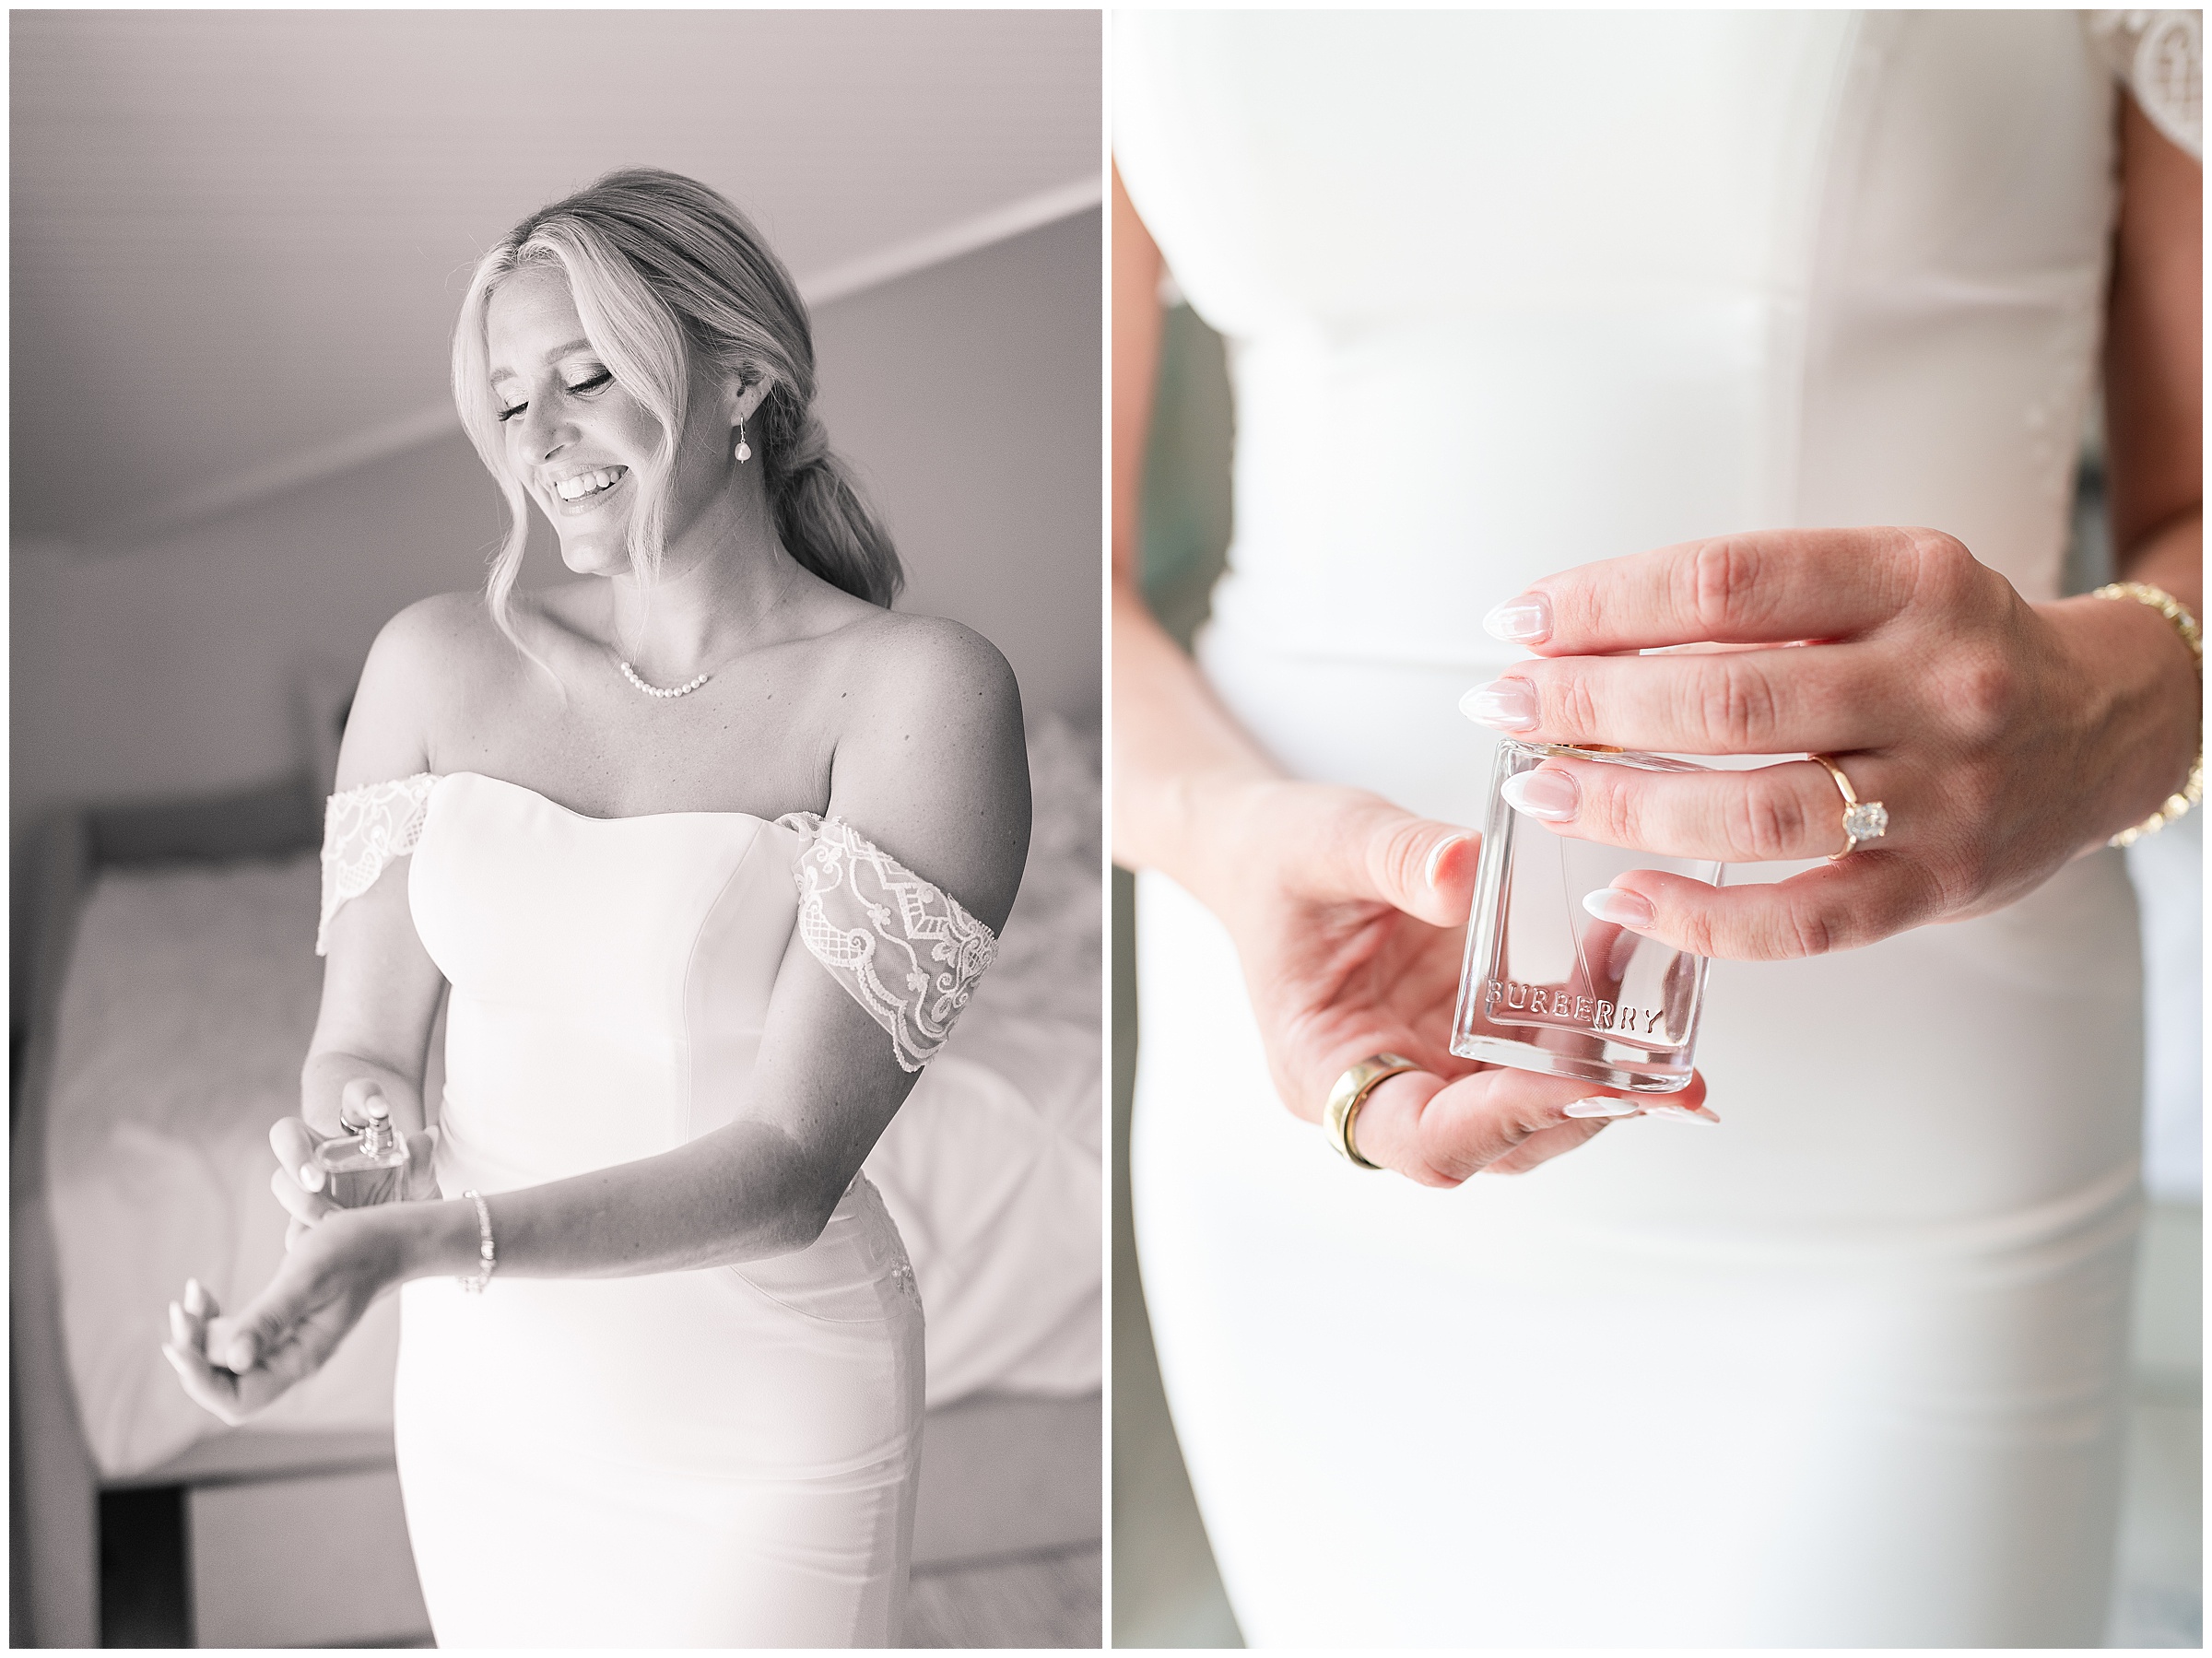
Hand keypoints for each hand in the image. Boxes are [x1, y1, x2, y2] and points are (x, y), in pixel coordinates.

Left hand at [162, 1211, 404, 1424]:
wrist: (386, 1238)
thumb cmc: (354, 1251)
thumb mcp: (309, 1278)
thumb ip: (271, 1318)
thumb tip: (232, 1360)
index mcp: (301, 1360)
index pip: (237, 1400)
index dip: (201, 1381)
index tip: (179, 1343)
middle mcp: (289, 1362)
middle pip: (223, 1383)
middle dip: (193, 1352)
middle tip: (182, 1308)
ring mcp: (283, 1347)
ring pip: (223, 1361)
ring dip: (198, 1333)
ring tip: (193, 1293)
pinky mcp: (279, 1328)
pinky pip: (233, 1339)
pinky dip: (212, 1321)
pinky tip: (205, 1296)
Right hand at [273, 1078, 438, 1248]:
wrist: (399, 1230)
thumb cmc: (409, 1192)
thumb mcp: (421, 1180)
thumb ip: (422, 1162)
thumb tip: (424, 1139)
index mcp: (359, 1131)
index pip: (356, 1096)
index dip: (365, 1096)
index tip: (380, 1109)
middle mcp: (325, 1153)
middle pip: (287, 1134)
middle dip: (295, 1153)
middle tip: (315, 1180)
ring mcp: (309, 1188)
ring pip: (283, 1181)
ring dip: (300, 1200)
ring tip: (332, 1220)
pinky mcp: (304, 1225)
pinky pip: (294, 1231)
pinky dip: (305, 1238)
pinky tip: (326, 1248)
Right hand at [1192, 778, 1712, 1187]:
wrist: (1269, 845)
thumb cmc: (1276, 856)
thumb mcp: (1326, 840)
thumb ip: (1395, 856)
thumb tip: (1469, 872)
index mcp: (1323, 1070)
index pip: (1423, 1139)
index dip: (1504, 1122)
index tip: (1577, 1081)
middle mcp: (1384, 1086)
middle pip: (1497, 1142)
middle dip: (1583, 1110)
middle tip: (1668, 1082)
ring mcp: (1432, 1065)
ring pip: (1535, 1107)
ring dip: (1605, 1075)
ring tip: (1674, 1029)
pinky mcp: (1472, 1034)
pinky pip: (1545, 1048)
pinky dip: (1595, 1020)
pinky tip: (1633, 965)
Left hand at [1464, 528, 2201, 959]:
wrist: (2109, 724)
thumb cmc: (1950, 648)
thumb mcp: (1879, 582)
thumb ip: (1754, 605)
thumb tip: (1574, 637)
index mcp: (1912, 578)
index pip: (1725, 582)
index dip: (1602, 604)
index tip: (1516, 623)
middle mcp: (1936, 683)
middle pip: (1726, 700)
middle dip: (1587, 705)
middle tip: (1500, 708)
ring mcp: (1944, 796)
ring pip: (1752, 813)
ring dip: (1620, 805)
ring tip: (1538, 790)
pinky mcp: (1939, 889)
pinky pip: (1799, 924)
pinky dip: (1695, 916)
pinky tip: (1617, 893)